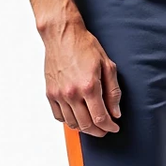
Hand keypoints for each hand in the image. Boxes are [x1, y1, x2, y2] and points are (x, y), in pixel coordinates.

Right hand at [43, 20, 121, 137]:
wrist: (62, 34)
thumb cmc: (84, 46)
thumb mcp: (107, 66)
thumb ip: (113, 92)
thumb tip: (115, 112)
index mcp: (89, 87)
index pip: (101, 118)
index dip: (109, 127)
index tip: (114, 127)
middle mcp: (72, 93)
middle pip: (87, 125)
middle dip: (99, 131)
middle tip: (105, 129)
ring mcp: (59, 94)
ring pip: (72, 123)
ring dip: (85, 128)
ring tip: (93, 123)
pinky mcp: (50, 93)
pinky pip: (59, 116)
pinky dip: (69, 120)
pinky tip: (77, 116)